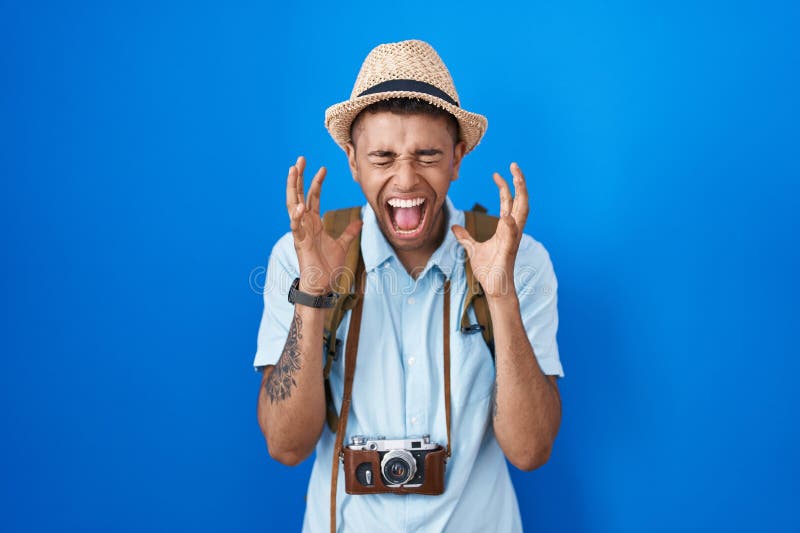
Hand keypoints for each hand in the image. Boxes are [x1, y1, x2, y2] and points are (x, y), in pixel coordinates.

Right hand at [286, 156, 362, 294]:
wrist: (322, 285)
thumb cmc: (327, 266)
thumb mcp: (342, 245)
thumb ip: (349, 233)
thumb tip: (359, 222)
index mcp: (313, 223)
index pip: (313, 197)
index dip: (316, 182)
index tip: (322, 168)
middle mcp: (305, 224)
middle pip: (299, 195)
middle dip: (298, 177)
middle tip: (299, 159)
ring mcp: (301, 232)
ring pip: (293, 205)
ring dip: (292, 188)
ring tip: (292, 171)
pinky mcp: (300, 243)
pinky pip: (296, 227)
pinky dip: (297, 216)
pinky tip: (299, 205)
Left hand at [451, 162, 529, 298]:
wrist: (494, 288)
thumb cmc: (488, 269)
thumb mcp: (472, 249)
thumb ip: (465, 237)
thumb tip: (455, 227)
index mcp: (505, 228)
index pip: (508, 202)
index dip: (505, 186)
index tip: (497, 173)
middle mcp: (512, 230)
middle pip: (521, 201)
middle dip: (519, 183)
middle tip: (514, 165)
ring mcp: (513, 239)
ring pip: (523, 213)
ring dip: (521, 195)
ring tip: (517, 179)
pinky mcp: (509, 251)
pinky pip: (512, 236)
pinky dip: (510, 225)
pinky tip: (506, 215)